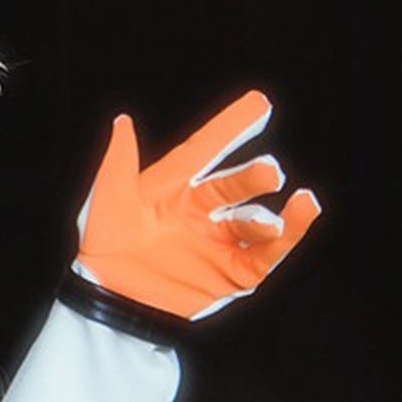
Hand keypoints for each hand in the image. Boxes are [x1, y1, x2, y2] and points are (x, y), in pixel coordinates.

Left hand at [75, 90, 320, 323]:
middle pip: (235, 187)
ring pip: (255, 222)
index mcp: (174, 187)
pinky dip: (288, 238)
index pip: (208, 149)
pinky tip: (297, 220)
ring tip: (289, 202)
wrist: (107, 298)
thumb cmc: (103, 246)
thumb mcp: (108, 199)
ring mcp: (218, 242)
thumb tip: (123, 121)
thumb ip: (119, 160)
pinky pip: (265, 255)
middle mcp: (201, 211)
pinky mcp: (231, 274)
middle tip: (269, 171)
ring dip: (271, 215)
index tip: (259, 102)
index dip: (232, 126)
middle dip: (253, 178)